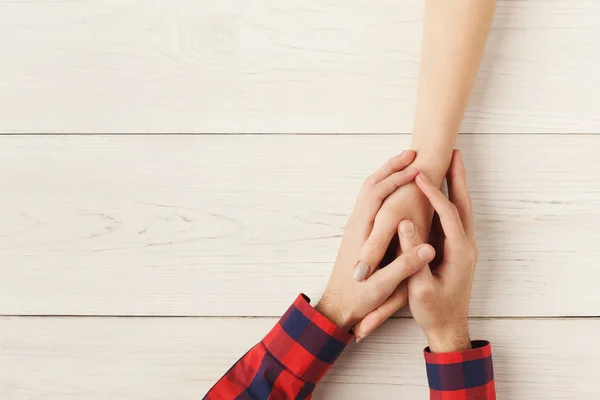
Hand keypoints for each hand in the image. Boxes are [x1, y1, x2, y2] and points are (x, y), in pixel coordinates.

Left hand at [315, 151, 435, 329]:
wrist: (336, 308)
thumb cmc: (357, 299)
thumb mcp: (383, 287)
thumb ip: (404, 267)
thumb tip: (427, 249)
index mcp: (361, 233)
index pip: (377, 195)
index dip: (396, 180)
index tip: (417, 169)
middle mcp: (356, 224)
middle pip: (371, 185)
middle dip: (391, 167)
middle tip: (412, 153)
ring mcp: (356, 227)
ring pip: (369, 191)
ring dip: (386, 174)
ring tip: (406, 162)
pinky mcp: (359, 232)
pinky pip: (370, 201)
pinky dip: (383, 187)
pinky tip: (395, 187)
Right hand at [407, 150, 477, 351]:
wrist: (449, 328)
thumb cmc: (434, 311)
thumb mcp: (419, 286)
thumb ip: (412, 254)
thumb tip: (404, 222)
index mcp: (460, 252)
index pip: (447, 214)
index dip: (433, 193)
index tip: (419, 175)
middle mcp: (466, 245)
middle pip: (463, 204)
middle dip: (457, 177)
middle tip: (453, 152)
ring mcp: (464, 247)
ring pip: (461, 209)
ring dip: (456, 185)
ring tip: (450, 163)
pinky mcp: (457, 250)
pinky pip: (455, 218)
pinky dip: (450, 199)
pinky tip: (442, 191)